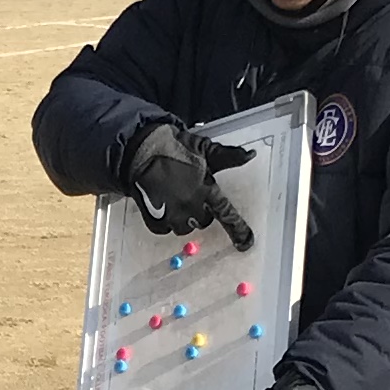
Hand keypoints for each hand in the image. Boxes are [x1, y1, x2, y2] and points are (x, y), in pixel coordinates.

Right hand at [122, 122, 256, 248]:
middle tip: (191, 194)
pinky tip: (163, 204)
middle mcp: (191, 207)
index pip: (226, 214)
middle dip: (200, 210)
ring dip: (184, 217)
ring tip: (175, 198)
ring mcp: (172, 215)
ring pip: (185, 227)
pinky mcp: (155, 221)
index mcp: (205, 190)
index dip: (238, 229)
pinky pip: (166, 229)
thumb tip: (250, 155)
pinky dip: (166, 220)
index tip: (246, 242)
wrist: (139, 150)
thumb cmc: (173, 147)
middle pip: (204, 221)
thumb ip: (229, 156)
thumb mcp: (205, 149)